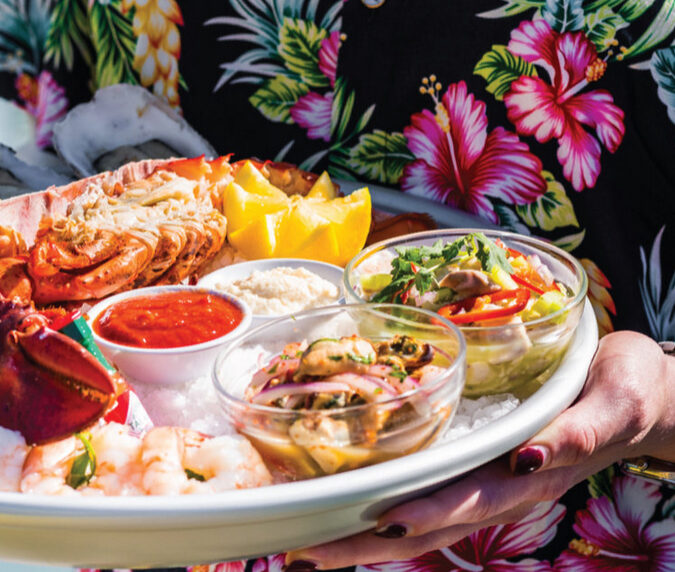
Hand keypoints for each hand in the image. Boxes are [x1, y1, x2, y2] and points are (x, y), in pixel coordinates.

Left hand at [285, 331, 674, 568]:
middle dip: (364, 542)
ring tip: (303, 546)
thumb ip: (576, 432)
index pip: (468, 500)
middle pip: (425, 525)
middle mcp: (499, 486)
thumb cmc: (629, 390)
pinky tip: (339, 508)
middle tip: (305, 554)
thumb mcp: (614, 402)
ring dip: (359, 535)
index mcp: (531, 475)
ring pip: (416, 518)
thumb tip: (531, 458)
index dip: (424, 513)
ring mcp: (484, 480)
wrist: (643, 395)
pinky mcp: (474, 464)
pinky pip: (422, 491)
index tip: (378, 522)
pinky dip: (378, 503)